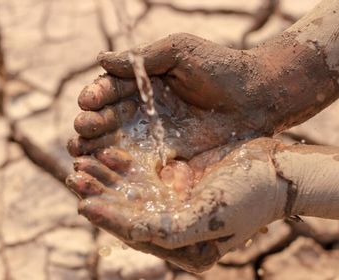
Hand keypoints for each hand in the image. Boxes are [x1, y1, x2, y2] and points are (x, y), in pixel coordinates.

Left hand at [66, 137, 285, 271]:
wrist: (279, 169)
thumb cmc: (251, 198)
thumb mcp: (209, 219)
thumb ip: (168, 232)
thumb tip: (124, 232)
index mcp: (183, 249)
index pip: (136, 235)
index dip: (108, 220)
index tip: (83, 203)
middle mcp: (175, 228)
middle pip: (128, 212)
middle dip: (101, 194)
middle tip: (75, 175)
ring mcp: (175, 201)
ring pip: (131, 190)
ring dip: (107, 176)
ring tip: (82, 159)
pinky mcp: (178, 179)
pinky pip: (145, 171)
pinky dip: (126, 162)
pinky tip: (110, 150)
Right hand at [68, 33, 286, 158]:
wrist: (257, 97)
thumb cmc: (221, 68)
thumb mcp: (180, 52)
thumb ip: (142, 59)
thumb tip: (100, 60)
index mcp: (144, 83)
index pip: (111, 90)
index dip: (97, 96)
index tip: (87, 102)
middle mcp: (144, 110)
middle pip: (108, 119)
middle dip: (91, 123)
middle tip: (82, 128)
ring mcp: (155, 136)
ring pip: (117, 143)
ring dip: (96, 148)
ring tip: (81, 151)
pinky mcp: (168, 158)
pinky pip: (139, 164)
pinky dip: (120, 169)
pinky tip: (106, 171)